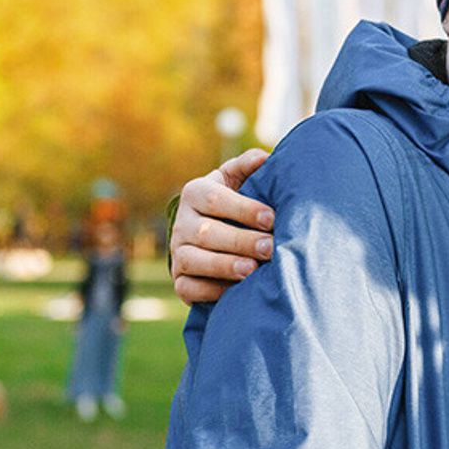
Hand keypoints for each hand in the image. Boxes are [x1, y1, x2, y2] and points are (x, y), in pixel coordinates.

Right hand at [170, 149, 274, 304]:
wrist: (212, 230)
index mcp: (195, 193)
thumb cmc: (234, 200)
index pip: (215, 199)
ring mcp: (177, 252)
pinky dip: (209, 291)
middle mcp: (181, 223)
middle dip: (240, 241)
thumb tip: (264, 157)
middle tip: (269, 247)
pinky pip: (187, 288)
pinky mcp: (179, 279)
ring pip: (193, 260)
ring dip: (224, 266)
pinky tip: (235, 290)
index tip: (271, 218)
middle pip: (206, 233)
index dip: (243, 209)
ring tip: (252, 270)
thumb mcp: (237, 178)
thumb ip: (248, 166)